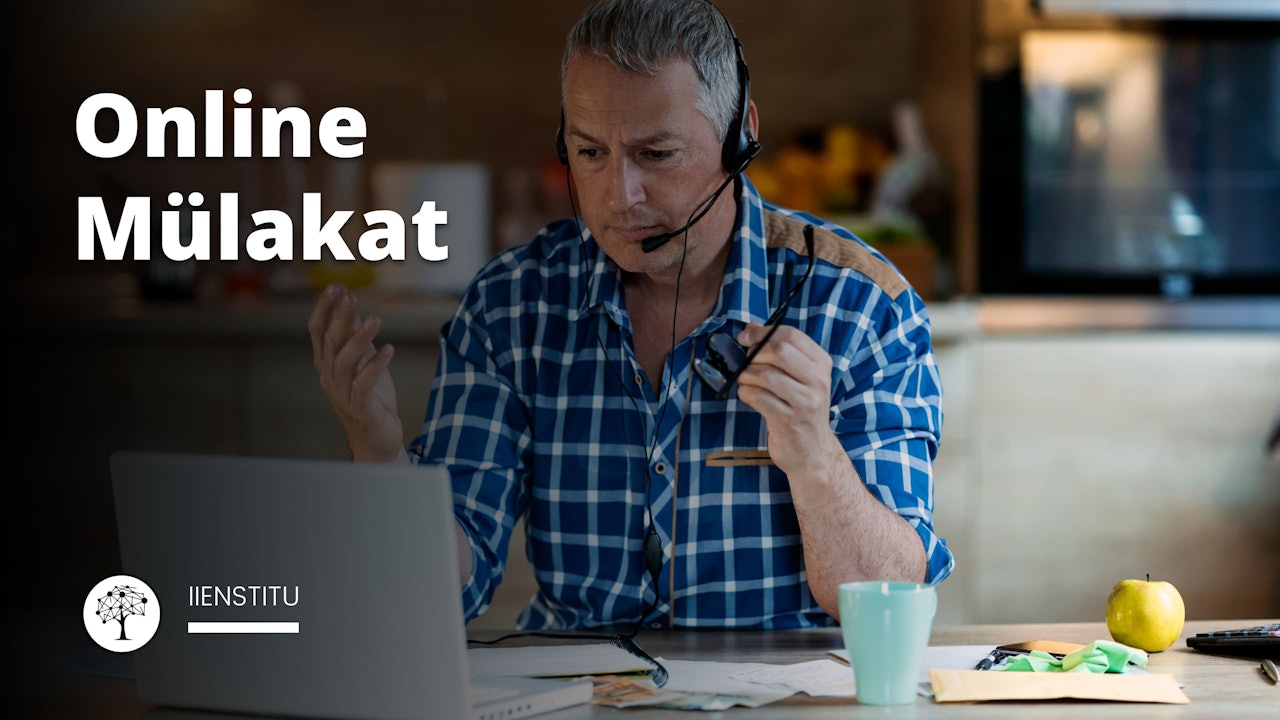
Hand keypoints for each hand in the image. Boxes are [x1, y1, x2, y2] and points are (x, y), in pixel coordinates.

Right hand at [308, 283, 403, 461]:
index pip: (317, 331)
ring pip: (345, 361)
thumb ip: (353, 336)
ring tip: (375, 319)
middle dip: (340, 317)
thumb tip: (351, 306)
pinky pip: (364, 383)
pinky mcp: (361, 407)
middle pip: (330, 342)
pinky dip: (375, 366)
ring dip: (359, 338)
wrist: (376, 439)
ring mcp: (343, 393)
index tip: (335, 287)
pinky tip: (389, 350)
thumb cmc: (369, 397)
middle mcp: (330, 377)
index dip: (324, 309)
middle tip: (350, 296)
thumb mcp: (361, 361)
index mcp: (327, 363)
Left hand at [733, 323, 836, 476]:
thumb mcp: (798, 377)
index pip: (790, 335)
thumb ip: (778, 350)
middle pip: (778, 351)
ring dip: (746, 376)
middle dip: (753, 354)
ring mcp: (805, 402)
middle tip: (744, 363)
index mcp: (821, 363)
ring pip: (765, 374)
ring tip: (746, 382)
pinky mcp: (789, 421)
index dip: (761, 332)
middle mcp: (817, 380)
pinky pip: (758, 397)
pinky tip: (748, 396)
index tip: (745, 339)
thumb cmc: (800, 409)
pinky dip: (745, 393)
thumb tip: (750, 328)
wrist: (813, 452)